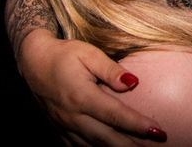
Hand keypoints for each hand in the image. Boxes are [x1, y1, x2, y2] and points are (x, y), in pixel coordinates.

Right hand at [19, 29, 165, 145]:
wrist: (33, 62)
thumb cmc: (64, 54)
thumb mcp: (88, 53)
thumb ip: (111, 70)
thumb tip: (133, 83)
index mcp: (82, 96)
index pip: (116, 115)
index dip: (137, 125)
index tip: (158, 131)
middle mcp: (73, 116)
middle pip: (107, 138)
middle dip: (132, 145)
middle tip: (156, 145)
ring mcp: (64, 126)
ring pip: (93, 146)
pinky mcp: (59, 130)